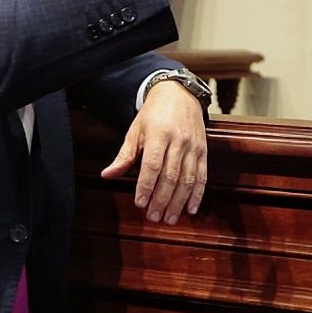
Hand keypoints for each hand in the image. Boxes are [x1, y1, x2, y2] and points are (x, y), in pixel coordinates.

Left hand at [100, 81, 207, 223]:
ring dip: (178, 202)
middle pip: (171, 175)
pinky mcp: (203, 151)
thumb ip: (124, 155)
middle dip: (162, 199)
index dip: (146, 186)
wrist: (180, 94)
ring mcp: (193, 147)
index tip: (140, 203)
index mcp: (159, 134)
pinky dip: (197, 195)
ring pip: (188, 179)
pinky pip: (203, 176)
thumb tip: (107, 175)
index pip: (153, 165)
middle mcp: (178, 141)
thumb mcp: (135, 130)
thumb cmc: (154, 114)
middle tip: (153, 217)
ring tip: (169, 218)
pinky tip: (191, 210)